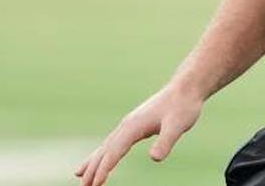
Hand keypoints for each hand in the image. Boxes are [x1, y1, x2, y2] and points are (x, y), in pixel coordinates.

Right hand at [74, 84, 202, 185]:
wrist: (185, 89)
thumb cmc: (183, 107)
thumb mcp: (177, 125)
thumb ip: (166, 141)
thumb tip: (154, 158)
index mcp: (133, 126)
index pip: (115, 151)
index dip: (105, 169)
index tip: (96, 185)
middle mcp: (126, 125)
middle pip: (105, 150)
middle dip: (93, 170)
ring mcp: (128, 125)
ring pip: (105, 146)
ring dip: (93, 162)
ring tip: (79, 177)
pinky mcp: (133, 126)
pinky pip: (113, 143)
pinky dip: (102, 153)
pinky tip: (97, 160)